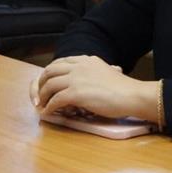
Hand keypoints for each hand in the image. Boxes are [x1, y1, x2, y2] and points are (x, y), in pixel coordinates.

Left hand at [34, 55, 156, 120]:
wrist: (131, 95)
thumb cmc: (124, 88)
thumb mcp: (110, 71)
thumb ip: (100, 71)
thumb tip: (105, 73)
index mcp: (86, 60)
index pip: (60, 62)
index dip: (50, 73)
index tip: (47, 82)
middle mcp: (79, 66)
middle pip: (50, 71)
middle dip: (41, 83)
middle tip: (40, 94)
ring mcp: (76, 79)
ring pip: (49, 85)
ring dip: (42, 96)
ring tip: (42, 105)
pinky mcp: (75, 93)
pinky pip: (55, 100)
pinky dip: (49, 107)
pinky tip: (48, 112)